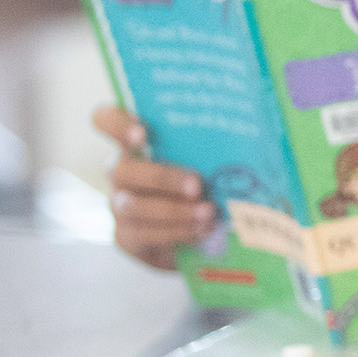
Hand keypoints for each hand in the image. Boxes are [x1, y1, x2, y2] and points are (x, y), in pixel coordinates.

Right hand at [93, 106, 213, 269]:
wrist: (194, 235)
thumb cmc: (204, 182)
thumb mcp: (206, 158)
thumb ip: (213, 143)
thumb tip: (252, 127)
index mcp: (134, 143)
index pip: (105, 120)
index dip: (116, 123)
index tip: (143, 132)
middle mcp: (120, 171)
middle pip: (122, 169)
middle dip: (162, 177)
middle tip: (197, 185)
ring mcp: (119, 205)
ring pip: (132, 206)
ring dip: (173, 210)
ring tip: (208, 213)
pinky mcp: (127, 236)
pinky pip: (144, 234)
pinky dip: (176, 232)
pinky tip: (202, 230)